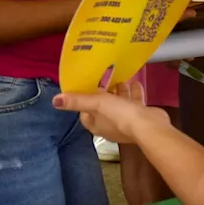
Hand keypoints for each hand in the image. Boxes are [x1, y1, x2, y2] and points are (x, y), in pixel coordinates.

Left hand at [53, 82, 169, 144]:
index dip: (83, 100)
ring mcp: (125, 123)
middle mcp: (109, 125)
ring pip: (119, 105)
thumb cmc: (119, 115)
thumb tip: (54, 101)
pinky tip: (135, 82)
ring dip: (119, 92)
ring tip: (120, 79)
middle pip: (102, 108)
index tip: (86, 86)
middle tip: (104, 78)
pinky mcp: (139, 118)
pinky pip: (134, 103)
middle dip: (103, 93)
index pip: (85, 113)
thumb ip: (77, 101)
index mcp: (96, 124)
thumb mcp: (96, 104)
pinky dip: (133, 93)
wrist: (149, 127)